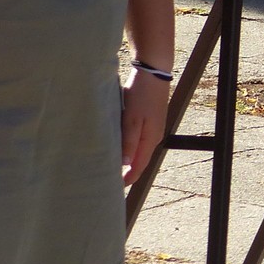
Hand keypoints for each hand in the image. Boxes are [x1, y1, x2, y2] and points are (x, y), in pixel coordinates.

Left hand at [120, 69, 170, 185]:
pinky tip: (120, 147)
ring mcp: (153, 129)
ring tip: (112, 166)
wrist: (154, 72)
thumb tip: (126, 164)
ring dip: (128, 160)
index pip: (138, 167)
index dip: (127, 179)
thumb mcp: (132, 118)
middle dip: (126, 172)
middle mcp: (154, 137)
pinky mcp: (149, 121)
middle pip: (139, 161)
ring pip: (139, 151)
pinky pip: (139, 140)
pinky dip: (130, 148)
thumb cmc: (141, 94)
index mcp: (151, 139)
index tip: (113, 190)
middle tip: (109, 180)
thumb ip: (129, 141)